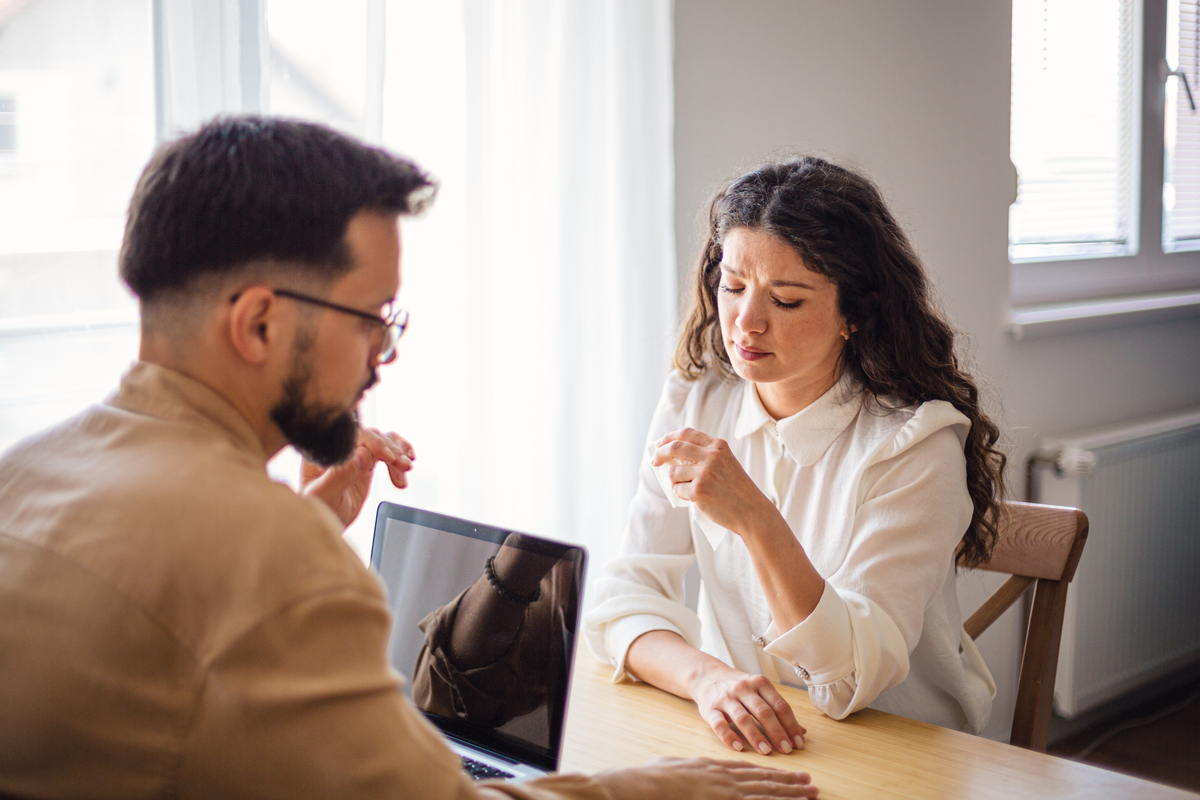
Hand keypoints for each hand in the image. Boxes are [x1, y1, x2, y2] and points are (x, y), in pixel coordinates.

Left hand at [301, 428, 413, 526]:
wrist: (326, 522)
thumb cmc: (318, 510)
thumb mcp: (323, 497)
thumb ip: (339, 476)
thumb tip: (362, 455)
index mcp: (324, 452)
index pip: (352, 436)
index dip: (373, 443)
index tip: (389, 457)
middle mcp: (340, 449)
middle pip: (370, 436)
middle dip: (390, 449)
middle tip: (404, 466)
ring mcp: (354, 454)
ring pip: (381, 440)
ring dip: (398, 451)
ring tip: (407, 468)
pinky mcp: (365, 462)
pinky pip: (385, 451)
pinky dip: (398, 456)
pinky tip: (404, 469)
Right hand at [596, 757, 816, 799]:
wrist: (645, 783)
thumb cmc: (654, 778)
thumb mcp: (677, 768)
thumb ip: (692, 770)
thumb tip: (695, 772)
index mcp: (713, 766)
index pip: (749, 770)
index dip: (771, 773)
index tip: (787, 774)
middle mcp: (724, 775)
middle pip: (763, 778)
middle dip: (788, 782)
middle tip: (811, 784)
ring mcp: (724, 789)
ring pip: (764, 790)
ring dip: (789, 793)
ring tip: (809, 794)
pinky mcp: (723, 799)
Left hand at [652, 428, 774, 533]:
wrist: (752, 511)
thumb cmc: (737, 489)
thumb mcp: (726, 463)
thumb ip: (705, 456)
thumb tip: (672, 457)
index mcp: (718, 446)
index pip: (686, 433)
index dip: (669, 437)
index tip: (660, 443)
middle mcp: (711, 456)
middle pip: (674, 447)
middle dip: (660, 453)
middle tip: (655, 461)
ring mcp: (705, 473)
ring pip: (674, 472)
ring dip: (675, 481)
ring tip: (690, 489)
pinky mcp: (699, 491)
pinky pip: (678, 490)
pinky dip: (682, 495)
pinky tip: (696, 499)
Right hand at [690, 662, 806, 755]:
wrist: (706, 676)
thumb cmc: (739, 688)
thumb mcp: (760, 692)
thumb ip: (778, 710)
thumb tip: (802, 732)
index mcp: (759, 683)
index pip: (779, 705)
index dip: (791, 725)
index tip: (799, 743)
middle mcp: (743, 688)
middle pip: (763, 711)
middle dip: (777, 732)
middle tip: (786, 750)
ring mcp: (725, 698)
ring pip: (742, 718)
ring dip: (756, 736)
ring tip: (766, 751)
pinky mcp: (710, 708)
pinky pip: (719, 724)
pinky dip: (728, 736)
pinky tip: (739, 747)